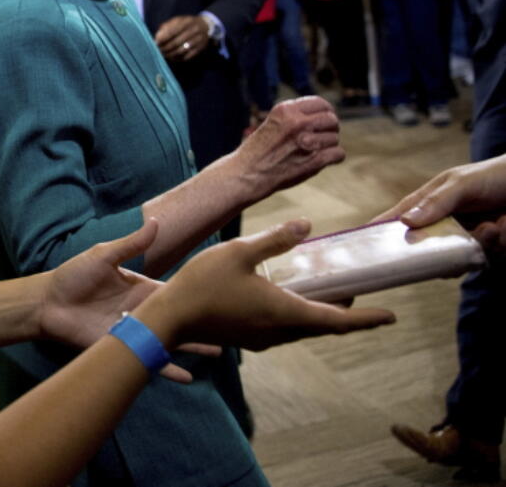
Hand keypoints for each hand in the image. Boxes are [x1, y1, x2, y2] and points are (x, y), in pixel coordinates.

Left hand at [40, 220, 217, 382]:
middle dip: (204, 322)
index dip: (198, 292)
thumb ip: (131, 244)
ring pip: (170, 340)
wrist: (47, 303)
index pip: (176, 291)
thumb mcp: (103, 256)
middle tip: (235, 325)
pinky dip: (167, 369)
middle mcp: (144, 311)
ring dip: (193, 346)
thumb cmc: (73, 276)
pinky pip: (147, 359)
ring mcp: (135, 331)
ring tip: (220, 351)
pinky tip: (188, 377)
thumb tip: (155, 221)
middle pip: (180, 318)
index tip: (225, 292)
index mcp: (142, 288)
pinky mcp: (122, 347)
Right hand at [143, 220, 395, 349]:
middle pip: (324, 326)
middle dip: (346, 314)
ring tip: (329, 295)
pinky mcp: (248, 338)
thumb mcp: (239, 252)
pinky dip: (299, 317)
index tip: (391, 316)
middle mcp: (279, 330)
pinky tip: (289, 301)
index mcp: (285, 311)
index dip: (367, 319)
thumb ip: (275, 239)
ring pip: (304, 329)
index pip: (339, 320)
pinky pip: (285, 330)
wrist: (170, 318)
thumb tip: (306, 224)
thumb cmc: (203, 283)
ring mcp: (263, 337)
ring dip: (321, 315)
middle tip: (360, 296)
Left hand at [154, 15, 208, 61]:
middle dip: (165, 48)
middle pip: (176, 42)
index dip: (163, 38)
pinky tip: (172, 57)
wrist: (205, 25)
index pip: (172, 31)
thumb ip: (166, 26)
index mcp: (187, 22)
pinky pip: (187, 56)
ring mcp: (198, 40)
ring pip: (181, 51)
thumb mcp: (177, 20)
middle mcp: (194, 30)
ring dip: (170, 54)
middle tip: (158, 50)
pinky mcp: (200, 48)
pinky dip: (178, 58)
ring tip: (164, 54)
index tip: (156, 43)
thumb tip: (157, 37)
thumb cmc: (186, 23)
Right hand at [228, 96, 343, 200]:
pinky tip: (323, 161)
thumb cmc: (257, 152)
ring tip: (313, 152)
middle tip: (321, 139)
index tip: (323, 121)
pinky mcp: (314, 160)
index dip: (325, 112)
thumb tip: (323, 118)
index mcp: (286, 110)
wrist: (245, 175)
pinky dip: (333, 158)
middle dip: (329, 129)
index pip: (320, 103)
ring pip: (335, 138)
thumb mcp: (273, 123)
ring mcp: (307, 141)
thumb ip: (295, 119)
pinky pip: (338, 154)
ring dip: (328, 146)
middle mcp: (298, 122)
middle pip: (332, 120)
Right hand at [371, 155, 505, 255]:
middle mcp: (443, 223)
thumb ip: (435, 203)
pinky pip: (482, 260)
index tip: (360, 246)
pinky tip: (503, 227)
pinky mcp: (486, 250)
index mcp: (429, 203)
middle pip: (425, 250)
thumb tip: (405, 222)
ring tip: (494, 226)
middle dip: (440, 251)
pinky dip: (495, 247)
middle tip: (457, 241)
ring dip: (478, 245)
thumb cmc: (494, 175)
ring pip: (456, 259)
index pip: (397, 219)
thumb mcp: (461, 183)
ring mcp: (464, 238)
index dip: (379, 231)